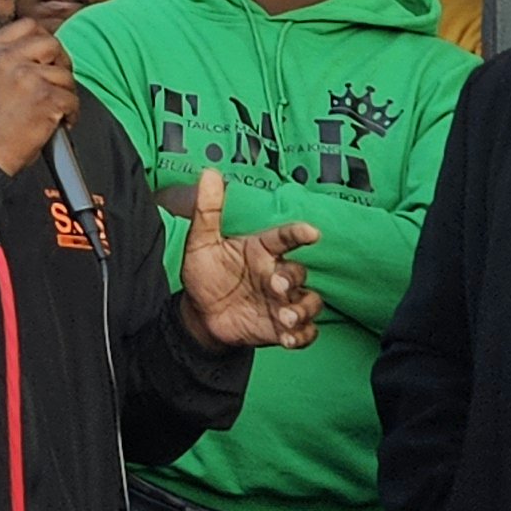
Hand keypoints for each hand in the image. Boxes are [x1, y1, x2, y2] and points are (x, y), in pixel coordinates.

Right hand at [0, 18, 81, 176]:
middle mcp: (6, 58)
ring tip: (53, 108)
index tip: (46, 58)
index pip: (28, 25)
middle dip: (61, 63)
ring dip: (66, 92)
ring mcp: (26, 76)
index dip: (43, 40)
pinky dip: (71, 113)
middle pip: (52, 43)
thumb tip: (45, 45)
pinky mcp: (44, 97)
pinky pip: (72, 99)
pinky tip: (58, 121)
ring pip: (65, 74)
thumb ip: (10, 55)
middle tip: (56, 83)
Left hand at [174, 169, 323, 351]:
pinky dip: (303, 336)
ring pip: (310, 302)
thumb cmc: (204, 273)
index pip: (284, 237)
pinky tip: (288, 338)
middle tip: (275, 284)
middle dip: (293, 278)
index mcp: (261, 250)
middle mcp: (276, 273)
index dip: (298, 233)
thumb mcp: (201, 241)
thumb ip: (207, 209)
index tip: (310, 232)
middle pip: (299, 271)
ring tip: (285, 317)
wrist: (199, 314)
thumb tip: (208, 172)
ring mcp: (282, 301)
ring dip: (303, 309)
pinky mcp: (281, 328)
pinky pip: (305, 333)